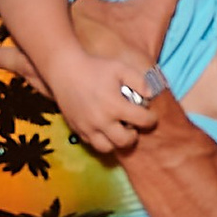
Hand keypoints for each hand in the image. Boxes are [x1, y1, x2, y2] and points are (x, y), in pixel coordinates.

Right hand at [42, 33, 167, 162]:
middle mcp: (101, 120)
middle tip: (132, 126)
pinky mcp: (77, 129)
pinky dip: (101, 139)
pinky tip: (104, 128)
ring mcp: (87, 127)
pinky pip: (91, 143)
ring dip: (116, 141)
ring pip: (107, 147)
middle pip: (124, 141)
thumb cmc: (95, 68)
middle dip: (133, 136)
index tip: (150, 116)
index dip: (151, 119)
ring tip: (117, 129)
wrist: (64, 71)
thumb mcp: (120, 68)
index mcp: (114, 105)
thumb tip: (152, 95)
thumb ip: (140, 81)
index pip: (142, 121)